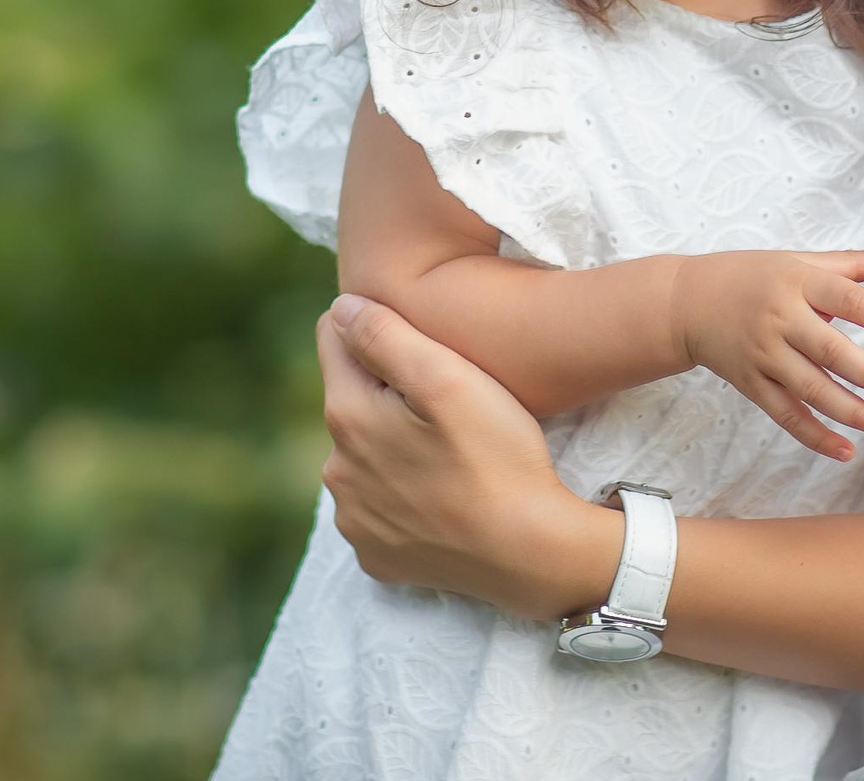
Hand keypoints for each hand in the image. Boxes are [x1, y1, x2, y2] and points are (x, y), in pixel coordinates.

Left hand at [317, 293, 593, 616]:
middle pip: (351, 400)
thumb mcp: (447, 377)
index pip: (334, 338)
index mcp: (347, 416)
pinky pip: (378, 506)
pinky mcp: (376, 556)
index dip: (378, 327)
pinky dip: (402, 494)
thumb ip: (385, 334)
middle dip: (386, 391)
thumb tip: (340, 307)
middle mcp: (336, 471)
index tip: (422, 341)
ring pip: (364, 456)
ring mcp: (354, 520)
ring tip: (451, 449)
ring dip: (393, 444)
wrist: (530, 552)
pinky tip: (443, 494)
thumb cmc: (497, 455)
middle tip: (448, 400)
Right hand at [669, 246, 863, 462]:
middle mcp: (779, 318)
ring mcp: (763, 355)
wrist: (686, 303)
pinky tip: (846, 451)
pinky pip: (785, 414)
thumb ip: (845, 264)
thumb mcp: (795, 261)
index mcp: (797, 281)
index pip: (847, 298)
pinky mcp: (750, 384)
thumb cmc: (750, 276)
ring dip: (851, 412)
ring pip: (811, 389)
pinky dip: (814, 436)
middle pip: (830, 351)